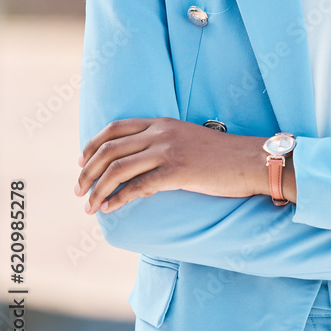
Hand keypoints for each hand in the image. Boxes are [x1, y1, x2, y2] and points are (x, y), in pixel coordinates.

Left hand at [74, 117, 267, 214]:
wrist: (251, 160)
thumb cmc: (221, 156)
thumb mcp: (187, 140)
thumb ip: (163, 145)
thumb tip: (139, 167)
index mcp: (162, 122)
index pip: (115, 127)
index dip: (92, 145)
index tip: (81, 162)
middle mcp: (161, 132)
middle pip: (110, 148)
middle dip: (87, 170)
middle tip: (78, 190)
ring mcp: (169, 150)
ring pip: (118, 168)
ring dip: (98, 189)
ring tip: (89, 206)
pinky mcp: (178, 171)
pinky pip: (138, 186)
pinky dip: (118, 198)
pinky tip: (110, 208)